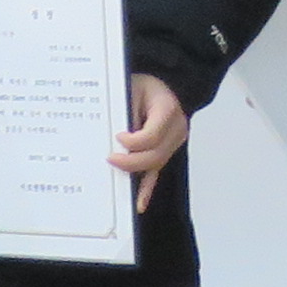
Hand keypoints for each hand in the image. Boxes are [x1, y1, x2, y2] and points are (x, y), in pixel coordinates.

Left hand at [115, 74, 190, 214]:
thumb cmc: (144, 84)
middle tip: (110, 160)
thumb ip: (125, 111)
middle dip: (131, 162)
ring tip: (117, 187)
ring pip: (156, 164)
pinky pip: (157, 169)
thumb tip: (112, 136)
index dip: (133, 141)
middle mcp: (176, 127)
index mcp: (167, 109)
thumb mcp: (132, 87)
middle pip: (156, 154)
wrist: (163, 84)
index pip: (152, 134)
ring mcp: (174, 141)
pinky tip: (139, 203)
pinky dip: (147, 187)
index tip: (117, 137)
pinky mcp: (167, 150)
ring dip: (136, 173)